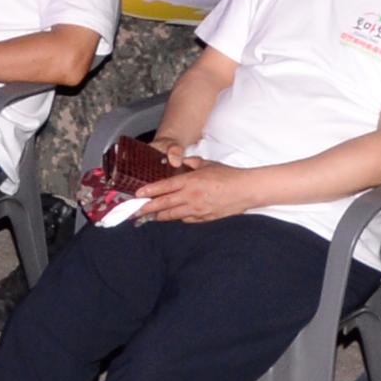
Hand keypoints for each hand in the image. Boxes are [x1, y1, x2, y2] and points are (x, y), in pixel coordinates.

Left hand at [135, 161, 258, 223]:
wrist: (244, 190)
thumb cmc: (228, 175)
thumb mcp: (208, 164)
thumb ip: (193, 163)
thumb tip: (183, 161)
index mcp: (190, 181)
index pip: (164, 187)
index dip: (149, 191)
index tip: (137, 195)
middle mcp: (190, 197)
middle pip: (164, 204)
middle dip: (147, 208)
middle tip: (135, 211)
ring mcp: (197, 210)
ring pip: (173, 215)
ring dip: (160, 216)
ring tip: (151, 216)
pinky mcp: (204, 218)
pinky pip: (187, 219)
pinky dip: (179, 218)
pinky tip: (174, 217)